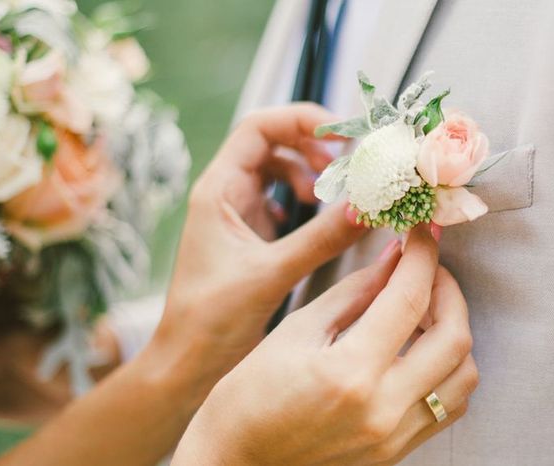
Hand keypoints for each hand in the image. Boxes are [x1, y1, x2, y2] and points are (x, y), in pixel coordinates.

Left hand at [148, 104, 365, 403]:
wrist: (187, 361)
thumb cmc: (210, 319)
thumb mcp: (271, 273)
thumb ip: (320, 239)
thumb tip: (366, 207)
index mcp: (218, 189)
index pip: (258, 127)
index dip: (301, 120)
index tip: (341, 134)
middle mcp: (225, 194)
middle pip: (272, 142)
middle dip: (312, 146)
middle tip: (347, 163)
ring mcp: (237, 213)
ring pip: (278, 170)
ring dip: (309, 173)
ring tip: (331, 195)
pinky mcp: (249, 235)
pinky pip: (281, 199)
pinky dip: (304, 200)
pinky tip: (315, 220)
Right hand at [173, 226, 478, 464]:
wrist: (236, 463)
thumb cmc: (249, 397)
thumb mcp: (296, 331)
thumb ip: (354, 293)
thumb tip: (394, 258)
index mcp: (349, 372)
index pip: (409, 299)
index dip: (422, 256)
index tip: (423, 233)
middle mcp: (382, 409)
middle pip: (454, 337)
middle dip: (448, 289)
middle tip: (427, 268)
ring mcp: (394, 436)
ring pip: (463, 376)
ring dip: (455, 332)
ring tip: (425, 310)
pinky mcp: (397, 450)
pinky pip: (449, 406)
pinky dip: (448, 369)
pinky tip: (422, 349)